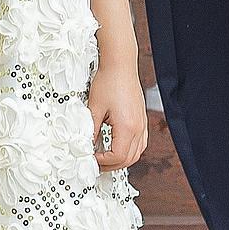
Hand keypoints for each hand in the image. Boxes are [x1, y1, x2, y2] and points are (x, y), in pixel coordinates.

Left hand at [88, 58, 147, 174]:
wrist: (120, 64)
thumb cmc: (108, 81)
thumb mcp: (94, 108)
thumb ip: (90, 131)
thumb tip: (86, 146)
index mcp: (127, 127)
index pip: (117, 157)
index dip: (102, 162)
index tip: (91, 158)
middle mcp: (138, 127)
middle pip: (129, 159)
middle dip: (111, 165)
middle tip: (96, 163)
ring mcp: (142, 123)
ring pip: (137, 153)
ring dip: (121, 160)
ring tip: (105, 158)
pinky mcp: (142, 119)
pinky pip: (140, 143)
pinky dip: (129, 150)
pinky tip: (117, 146)